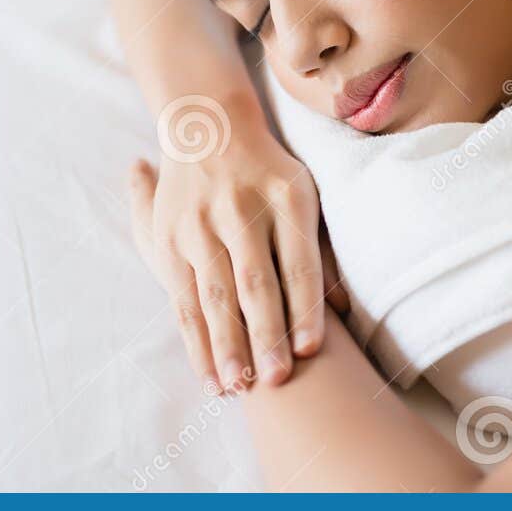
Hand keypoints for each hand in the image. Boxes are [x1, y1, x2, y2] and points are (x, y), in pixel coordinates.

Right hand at [127, 137, 347, 393]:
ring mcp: (201, 224)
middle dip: (266, 334)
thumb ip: (319, 247)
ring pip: (216, 295)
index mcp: (287, 196)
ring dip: (227, 345)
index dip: (305, 306)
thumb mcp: (302, 192)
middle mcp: (241, 209)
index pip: (299, 261)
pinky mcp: (170, 240)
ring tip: (238, 386)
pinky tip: (210, 375)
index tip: (309, 350)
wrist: (208, 125)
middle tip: (277, 380)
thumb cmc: (270, 173)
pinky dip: (197, 342)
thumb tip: (342, 306)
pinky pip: (184, 299)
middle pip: (256, 281)